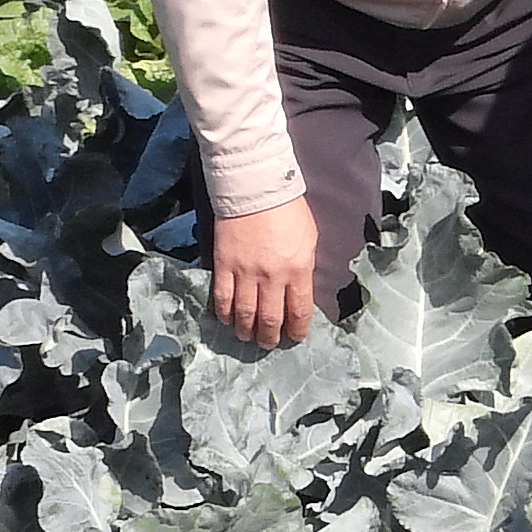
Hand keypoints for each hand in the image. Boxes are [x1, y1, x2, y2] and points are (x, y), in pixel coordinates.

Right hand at [210, 196, 322, 349]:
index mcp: (298, 270)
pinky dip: (224, 313)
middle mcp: (272, 277)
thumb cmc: (287, 209)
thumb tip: (299, 289)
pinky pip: (222, 297)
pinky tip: (226, 319)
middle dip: (270, 337)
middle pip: (270, 319)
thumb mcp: (309, 238)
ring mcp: (246, 272)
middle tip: (268, 343)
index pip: (299, 311)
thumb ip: (304, 266)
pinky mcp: (223, 265)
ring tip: (247, 336)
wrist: (254, 188)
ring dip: (246, 330)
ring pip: (245, 313)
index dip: (297, 329)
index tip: (294, 337)